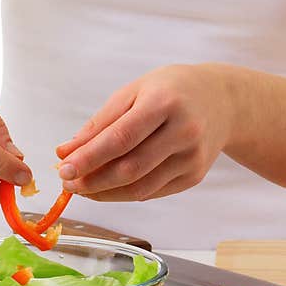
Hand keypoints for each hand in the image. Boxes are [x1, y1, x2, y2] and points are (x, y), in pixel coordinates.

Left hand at [55, 64, 232, 201]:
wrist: (222, 100)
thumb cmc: (171, 91)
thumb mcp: (134, 93)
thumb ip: (99, 123)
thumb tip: (65, 152)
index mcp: (164, 103)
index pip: (120, 138)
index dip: (89, 158)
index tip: (63, 169)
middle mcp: (183, 131)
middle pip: (129, 168)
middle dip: (93, 181)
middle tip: (68, 183)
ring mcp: (192, 157)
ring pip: (140, 188)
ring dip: (105, 193)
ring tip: (83, 188)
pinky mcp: (195, 175)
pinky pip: (152, 191)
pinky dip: (125, 193)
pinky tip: (108, 188)